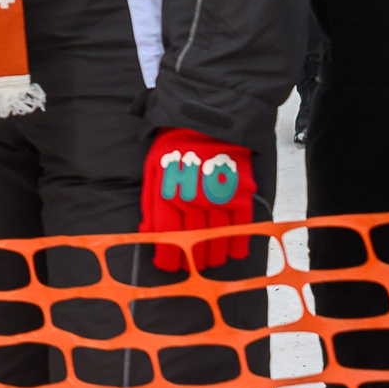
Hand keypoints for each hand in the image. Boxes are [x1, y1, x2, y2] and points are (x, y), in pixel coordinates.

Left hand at [141, 127, 255, 272]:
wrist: (208, 120)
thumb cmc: (175, 147)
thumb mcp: (152, 169)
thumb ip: (150, 202)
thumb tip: (147, 234)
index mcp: (167, 191)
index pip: (167, 234)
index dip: (168, 255)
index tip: (169, 267)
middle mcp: (193, 198)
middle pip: (194, 240)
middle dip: (193, 257)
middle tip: (192, 266)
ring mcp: (219, 197)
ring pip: (218, 237)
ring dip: (215, 254)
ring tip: (211, 260)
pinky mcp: (241, 193)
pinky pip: (242, 226)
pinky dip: (239, 242)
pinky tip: (234, 252)